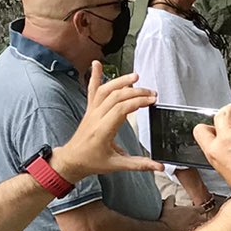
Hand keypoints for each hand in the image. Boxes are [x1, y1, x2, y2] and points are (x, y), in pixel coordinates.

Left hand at [51, 63, 161, 180]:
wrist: (72, 160)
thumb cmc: (92, 162)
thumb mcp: (117, 165)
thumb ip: (139, 164)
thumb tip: (159, 167)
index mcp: (103, 130)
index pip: (121, 109)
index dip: (138, 102)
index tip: (152, 101)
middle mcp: (96, 117)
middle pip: (116, 97)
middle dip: (136, 92)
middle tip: (152, 93)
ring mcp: (92, 111)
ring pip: (105, 90)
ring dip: (121, 81)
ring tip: (136, 77)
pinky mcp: (90, 109)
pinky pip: (91, 90)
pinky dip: (95, 76)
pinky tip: (97, 63)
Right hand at [162, 202, 206, 230]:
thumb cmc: (167, 218)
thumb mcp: (167, 206)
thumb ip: (171, 200)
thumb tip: (172, 196)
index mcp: (193, 211)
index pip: (202, 209)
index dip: (198, 209)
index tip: (195, 210)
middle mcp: (196, 219)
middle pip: (204, 218)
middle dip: (201, 218)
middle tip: (195, 218)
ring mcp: (194, 228)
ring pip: (201, 226)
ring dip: (198, 224)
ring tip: (191, 225)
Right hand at [195, 102, 230, 186]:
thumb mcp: (220, 168)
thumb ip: (219, 152)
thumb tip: (222, 144)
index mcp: (213, 150)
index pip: (201, 130)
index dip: (205, 126)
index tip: (212, 125)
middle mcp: (226, 139)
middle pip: (221, 115)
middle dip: (226, 110)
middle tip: (230, 109)